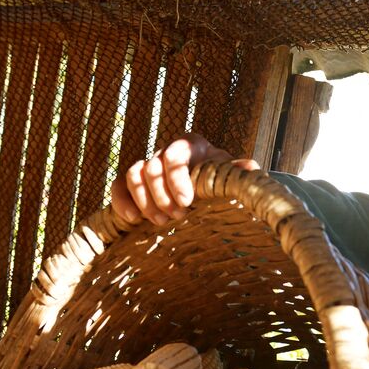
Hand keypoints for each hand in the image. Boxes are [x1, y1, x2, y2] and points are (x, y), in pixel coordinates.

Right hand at [110, 133, 258, 225]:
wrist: (207, 189)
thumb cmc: (219, 180)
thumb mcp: (229, 176)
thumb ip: (236, 173)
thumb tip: (250, 169)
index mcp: (190, 145)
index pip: (176, 153)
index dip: (177, 177)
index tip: (187, 202)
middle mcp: (166, 151)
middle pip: (153, 166)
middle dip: (163, 195)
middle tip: (179, 216)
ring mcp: (148, 166)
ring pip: (134, 174)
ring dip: (145, 201)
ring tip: (161, 222)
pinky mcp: (134, 183)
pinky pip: (118, 185)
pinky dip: (122, 201)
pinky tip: (133, 219)